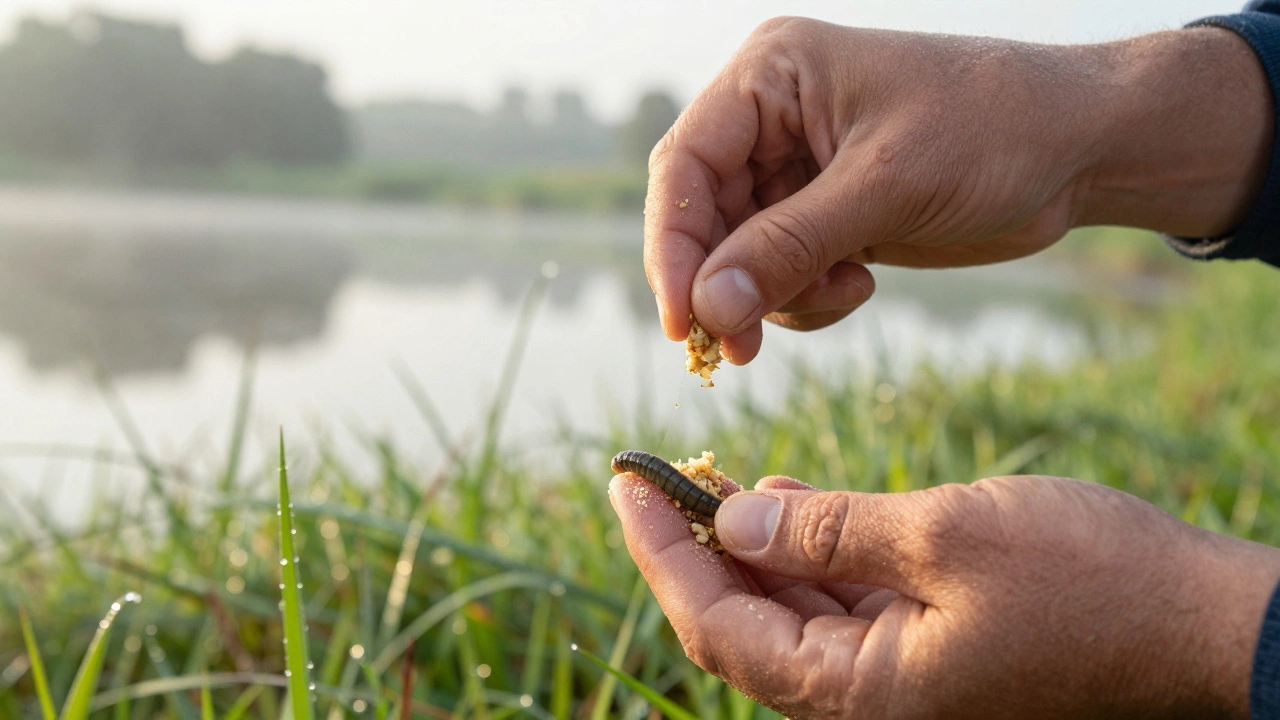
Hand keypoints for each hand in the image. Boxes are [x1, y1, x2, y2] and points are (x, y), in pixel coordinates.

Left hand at [609, 473, 1279, 717]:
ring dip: (747, 544)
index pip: (718, 629)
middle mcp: (868, 698)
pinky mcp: (926, 643)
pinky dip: (805, 550)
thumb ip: (828, 530)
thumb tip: (735, 517)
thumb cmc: (1088, 581)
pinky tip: (784, 498)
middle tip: (656, 476)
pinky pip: (838, 601)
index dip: (663, 554)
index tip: (627, 485)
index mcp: (861, 694)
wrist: (1197, 619)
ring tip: (709, 477)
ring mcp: (897, 675)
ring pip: (788, 610)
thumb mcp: (944, 537)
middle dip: (694, 546)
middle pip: (742, 623)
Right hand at [645, 19, 1270, 362]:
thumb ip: (789, 246)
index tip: (683, 322)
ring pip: (739, 256)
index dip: (673, 245)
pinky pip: (782, 273)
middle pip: (704, 217)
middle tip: (740, 350)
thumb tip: (707, 310)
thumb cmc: (993, 131)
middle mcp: (773, 118)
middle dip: (724, 284)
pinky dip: (807, 297)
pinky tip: (861, 284)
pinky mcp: (827, 213)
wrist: (1081, 149)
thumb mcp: (886, 186)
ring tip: (840, 294)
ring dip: (774, 295)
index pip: (686, 164)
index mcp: (772, 75)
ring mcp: (798, 169)